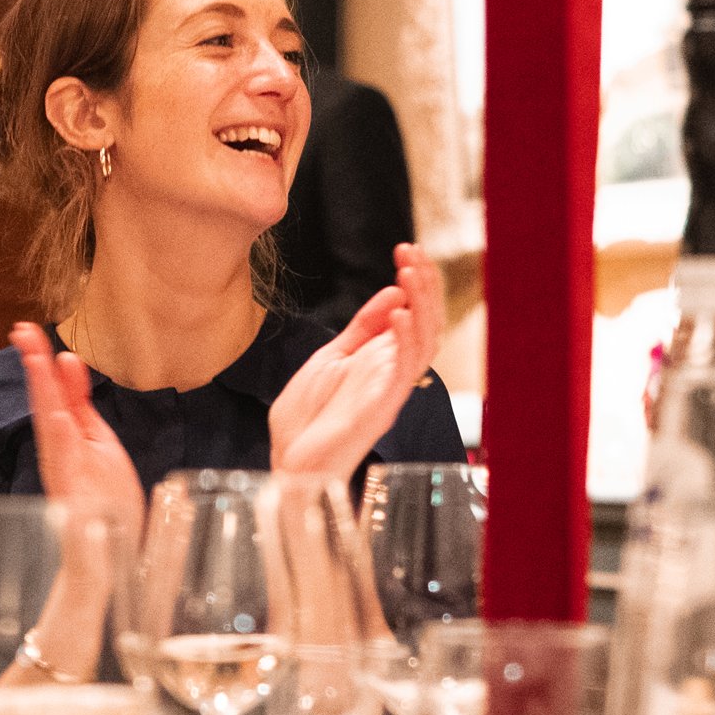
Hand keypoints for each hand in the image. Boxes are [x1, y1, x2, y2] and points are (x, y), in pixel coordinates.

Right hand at [12, 323, 143, 542]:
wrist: (116, 551)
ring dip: (44, 394)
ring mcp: (66, 474)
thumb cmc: (107, 498)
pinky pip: (64, 467)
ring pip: (50, 428)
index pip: (53, 390)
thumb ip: (82, 405)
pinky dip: (60, 441)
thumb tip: (70, 361)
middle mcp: (62, 452)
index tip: (26, 329)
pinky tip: (58, 417)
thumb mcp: (99, 441)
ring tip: (38, 362)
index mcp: (70, 435)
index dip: (40, 360)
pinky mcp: (73, 498)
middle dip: (35, 367)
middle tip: (22, 332)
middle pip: (46, 402)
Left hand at [269, 244, 444, 477]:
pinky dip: (403, 339)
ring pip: (424, 343)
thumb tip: (393, 292)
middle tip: (413, 251)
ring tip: (410, 272)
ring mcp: (389, 391)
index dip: (416, 283)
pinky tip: (398, 313)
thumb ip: (362, 328)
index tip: (406, 250)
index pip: (414, 315)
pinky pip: (403, 371)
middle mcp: (393, 374)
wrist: (288, 464)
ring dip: (421, 305)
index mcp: (382, 361)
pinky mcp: (381, 408)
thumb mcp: (331, 358)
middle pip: (426, 324)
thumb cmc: (308, 420)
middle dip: (424, 286)